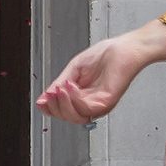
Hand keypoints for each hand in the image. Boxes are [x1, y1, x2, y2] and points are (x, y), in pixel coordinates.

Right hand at [38, 22, 165, 124]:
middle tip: (51, 92)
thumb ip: (58, 84)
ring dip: (63, 103)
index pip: (62, 111)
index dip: (49, 109)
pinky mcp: (107, 102)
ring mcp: (99, 104)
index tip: (41, 100)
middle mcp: (90, 103)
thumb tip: (43, 99)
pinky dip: (74, 98)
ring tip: (60, 87)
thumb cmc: (106, 55)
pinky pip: (86, 108)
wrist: (125, 48)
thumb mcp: (73, 69)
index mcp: (82, 96)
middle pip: (67, 117)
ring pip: (76, 117)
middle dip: (54, 106)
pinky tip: (71, 85)